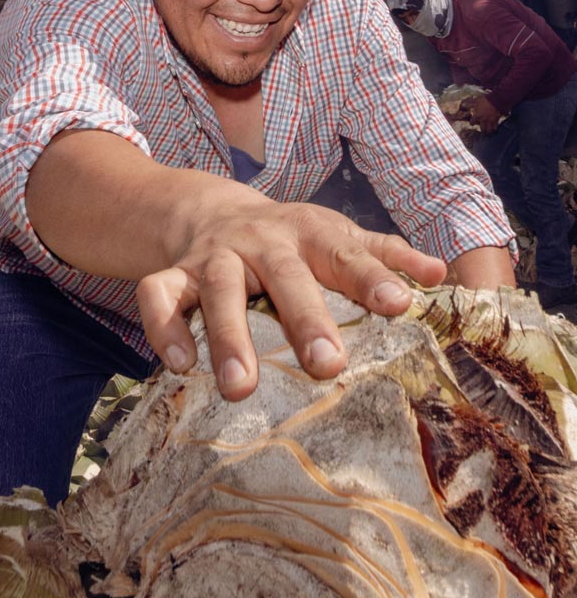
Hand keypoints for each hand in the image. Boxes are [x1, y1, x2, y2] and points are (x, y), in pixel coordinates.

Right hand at [135, 201, 446, 401]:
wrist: (211, 209)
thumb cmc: (287, 237)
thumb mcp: (334, 235)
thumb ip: (382, 254)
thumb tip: (438, 275)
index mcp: (307, 233)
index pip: (343, 253)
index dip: (370, 278)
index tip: (398, 306)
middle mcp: (259, 242)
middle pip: (283, 276)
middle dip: (303, 319)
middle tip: (326, 366)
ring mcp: (213, 257)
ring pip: (217, 291)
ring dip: (228, 337)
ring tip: (240, 388)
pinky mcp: (173, 273)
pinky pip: (158, 296)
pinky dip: (163, 327)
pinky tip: (179, 365)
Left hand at [467, 95, 500, 133]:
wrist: (496, 100)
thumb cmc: (486, 100)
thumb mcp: (476, 100)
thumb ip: (470, 104)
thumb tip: (464, 105)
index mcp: (477, 116)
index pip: (472, 122)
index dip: (472, 123)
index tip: (472, 124)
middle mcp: (483, 120)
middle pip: (482, 129)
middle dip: (482, 130)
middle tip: (482, 131)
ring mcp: (490, 121)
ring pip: (489, 130)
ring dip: (488, 131)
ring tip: (488, 132)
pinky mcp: (496, 120)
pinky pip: (495, 126)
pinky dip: (495, 128)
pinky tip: (494, 128)